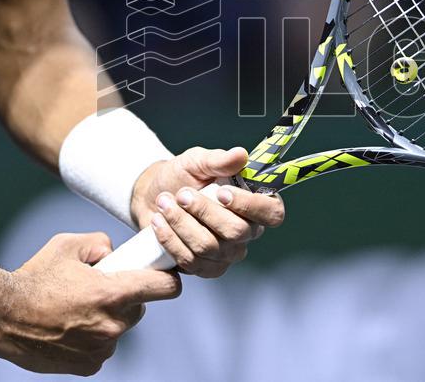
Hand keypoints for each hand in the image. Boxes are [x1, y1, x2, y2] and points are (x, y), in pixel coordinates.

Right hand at [0, 232, 180, 375]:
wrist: (0, 315)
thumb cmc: (34, 277)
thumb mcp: (69, 244)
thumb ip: (101, 243)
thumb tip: (115, 254)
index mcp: (114, 293)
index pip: (166, 288)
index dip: (168, 278)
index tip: (163, 274)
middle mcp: (113, 324)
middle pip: (140, 307)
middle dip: (127, 296)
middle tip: (100, 288)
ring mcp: (101, 348)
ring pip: (120, 328)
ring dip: (108, 318)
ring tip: (77, 308)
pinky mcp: (88, 366)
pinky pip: (102, 346)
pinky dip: (93, 337)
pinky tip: (70, 326)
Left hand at [130, 146, 285, 277]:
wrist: (152, 196)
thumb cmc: (182, 177)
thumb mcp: (197, 161)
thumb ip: (219, 160)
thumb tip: (241, 155)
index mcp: (255, 203)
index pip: (272, 213)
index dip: (251, 206)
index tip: (222, 193)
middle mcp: (247, 232)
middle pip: (236, 232)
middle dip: (204, 211)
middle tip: (182, 194)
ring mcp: (227, 254)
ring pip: (209, 246)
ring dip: (181, 223)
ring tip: (164, 202)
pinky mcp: (205, 268)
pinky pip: (190, 261)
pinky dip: (171, 240)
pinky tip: (159, 222)